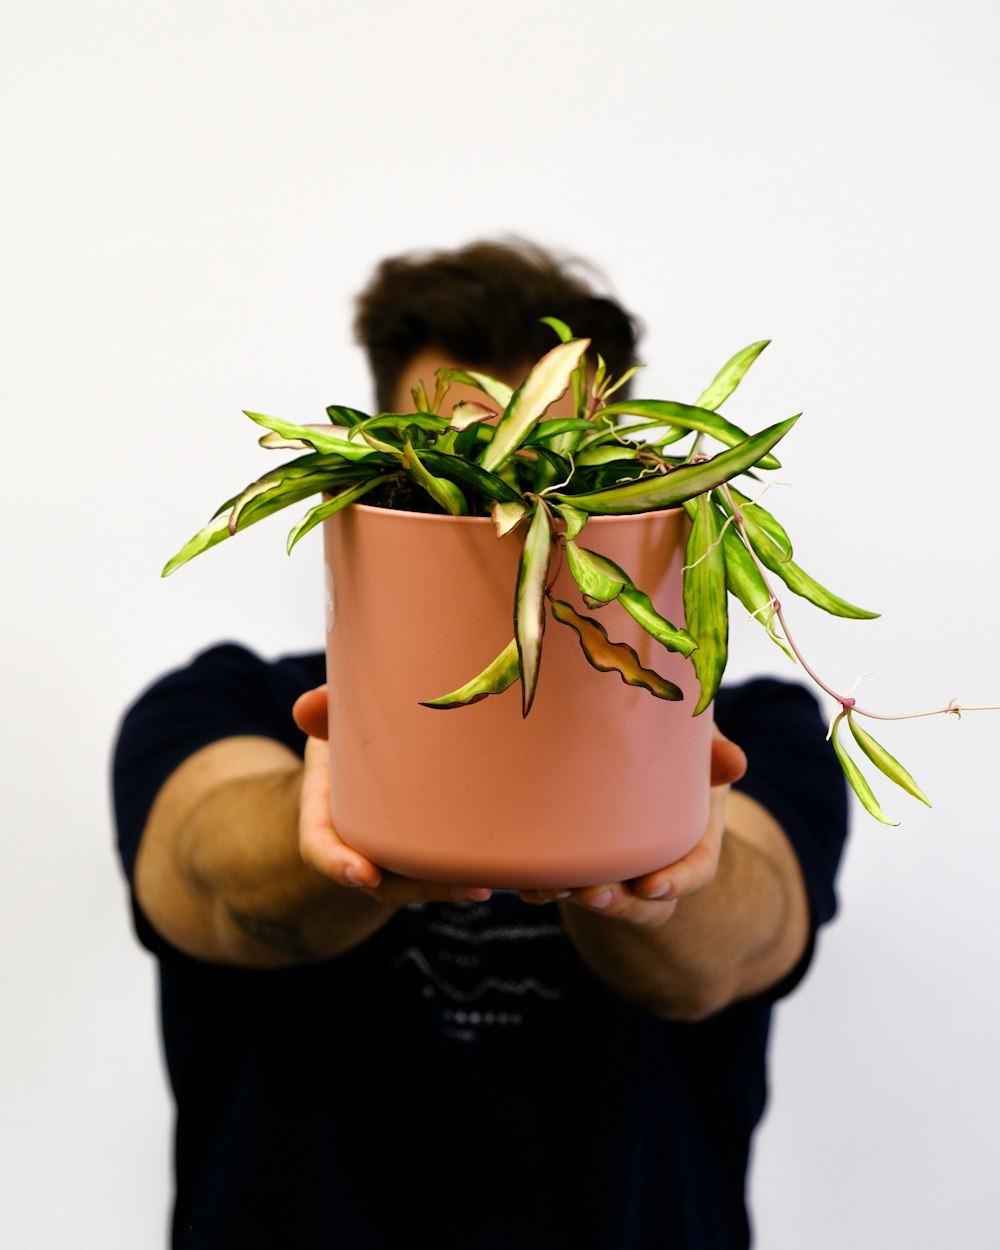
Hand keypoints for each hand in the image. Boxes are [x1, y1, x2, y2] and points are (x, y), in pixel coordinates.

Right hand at [292, 685, 493, 906]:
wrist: (358, 754)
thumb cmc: (345, 734)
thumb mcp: (331, 720)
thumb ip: (324, 712)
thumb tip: (307, 707)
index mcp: (323, 812)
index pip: (320, 845)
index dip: (338, 862)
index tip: (364, 874)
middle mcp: (354, 842)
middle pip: (379, 879)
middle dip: (415, 888)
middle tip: (458, 887)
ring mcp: (386, 853)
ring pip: (411, 883)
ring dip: (446, 888)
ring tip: (482, 887)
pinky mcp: (417, 851)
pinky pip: (434, 871)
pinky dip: (460, 875)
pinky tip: (496, 875)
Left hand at [518, 729, 746, 928]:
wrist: (633, 761)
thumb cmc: (674, 754)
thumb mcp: (699, 752)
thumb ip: (712, 755)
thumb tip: (734, 761)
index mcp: (694, 839)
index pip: (696, 870)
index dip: (677, 882)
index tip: (652, 887)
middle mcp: (654, 863)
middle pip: (640, 899)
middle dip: (616, 902)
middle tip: (592, 893)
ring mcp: (614, 868)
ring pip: (597, 895)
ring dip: (570, 895)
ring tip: (546, 889)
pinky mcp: (577, 862)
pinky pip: (560, 883)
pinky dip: (540, 885)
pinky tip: (520, 880)